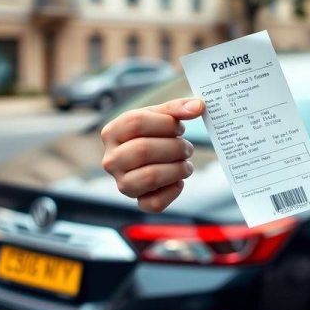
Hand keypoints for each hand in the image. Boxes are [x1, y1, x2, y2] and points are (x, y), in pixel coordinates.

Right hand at [101, 98, 203, 212]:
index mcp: (112, 133)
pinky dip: (173, 191)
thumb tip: (198, 106)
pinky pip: (155, 203)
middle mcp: (111, 159)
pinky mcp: (136, 201)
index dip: (165, 123)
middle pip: (144, 150)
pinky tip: (178, 181)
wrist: (145, 159)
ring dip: (177, 169)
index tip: (180, 127)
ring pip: (150, 177)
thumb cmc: (151, 134)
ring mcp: (122, 183)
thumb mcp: (159, 117)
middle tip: (187, 148)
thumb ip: (177, 109)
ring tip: (186, 164)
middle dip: (174, 147)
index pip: (137, 122)